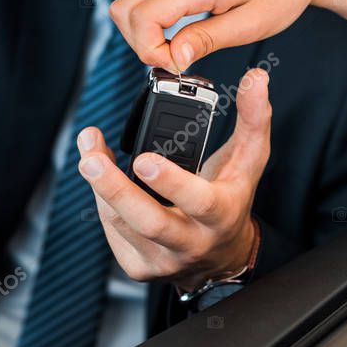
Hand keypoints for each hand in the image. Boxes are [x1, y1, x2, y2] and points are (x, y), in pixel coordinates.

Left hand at [76, 68, 270, 289]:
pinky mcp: (139, 268)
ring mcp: (163, 260)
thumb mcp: (249, 160)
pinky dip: (103, 202)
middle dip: (115, 190)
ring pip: (122, 224)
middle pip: (149, 222)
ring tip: (90, 152)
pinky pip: (113, 233)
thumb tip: (257, 77)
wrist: (221, 257)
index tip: (143, 159)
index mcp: (221, 215)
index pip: (198, 202)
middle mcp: (191, 243)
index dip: (170, 182)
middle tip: (91, 160)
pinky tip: (103, 179)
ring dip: (100, 186)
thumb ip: (253, 118)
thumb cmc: (232, 199)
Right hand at [109, 0, 346, 71]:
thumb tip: (173, 59)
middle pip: (124, 10)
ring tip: (178, 51)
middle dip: (140, 45)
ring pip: (129, 4)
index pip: (142, 18)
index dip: (151, 51)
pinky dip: (151, 23)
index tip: (179, 65)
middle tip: (175, 61)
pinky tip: (180, 36)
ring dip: (143, 34)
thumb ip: (207, 40)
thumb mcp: (251, 25)